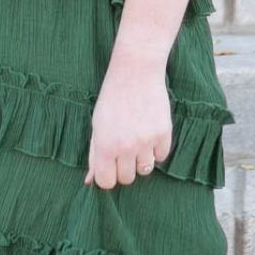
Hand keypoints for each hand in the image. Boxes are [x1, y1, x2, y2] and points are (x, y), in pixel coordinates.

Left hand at [83, 59, 171, 189]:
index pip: (107, 182)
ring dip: (141, 159)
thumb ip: (94, 155)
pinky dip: (156, 149)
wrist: (135, 72)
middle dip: (125, 168)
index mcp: (105, 146)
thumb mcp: (97, 126)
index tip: (110, 166)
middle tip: (124, 148)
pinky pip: (161, 156)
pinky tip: (150, 132)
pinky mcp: (164, 133)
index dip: (108, 176)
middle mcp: (125, 147)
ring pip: (145, 169)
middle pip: (127, 179)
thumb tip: (90, 181)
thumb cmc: (112, 99)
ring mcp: (146, 141)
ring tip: (137, 138)